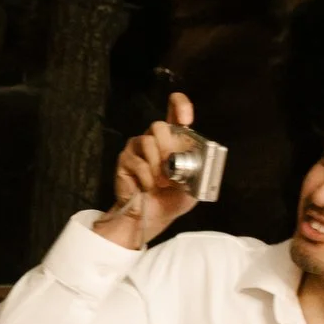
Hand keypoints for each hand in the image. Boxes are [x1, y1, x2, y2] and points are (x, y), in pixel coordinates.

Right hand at [94, 91, 198, 249]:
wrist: (151, 216)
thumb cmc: (172, 199)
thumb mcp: (195, 185)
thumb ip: (199, 168)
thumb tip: (198, 158)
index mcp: (174, 139)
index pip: (174, 110)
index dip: (180, 106)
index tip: (186, 119)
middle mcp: (154, 139)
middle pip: (159, 125)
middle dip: (168, 147)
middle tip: (172, 167)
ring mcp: (137, 148)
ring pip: (147, 142)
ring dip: (158, 166)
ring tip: (162, 183)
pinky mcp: (125, 160)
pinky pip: (137, 162)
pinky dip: (147, 178)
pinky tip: (149, 187)